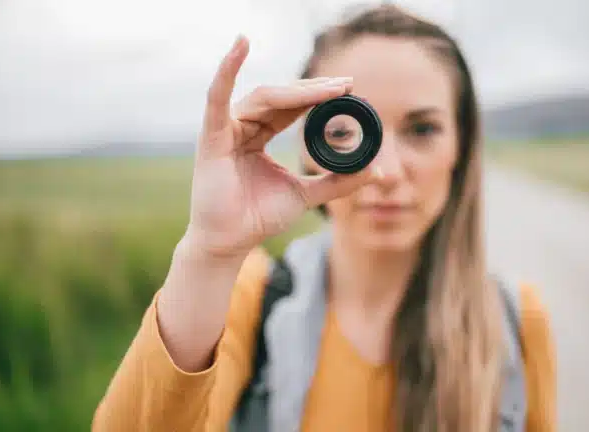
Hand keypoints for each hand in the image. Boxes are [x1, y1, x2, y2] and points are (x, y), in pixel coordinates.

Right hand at [184, 35, 378, 256]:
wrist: (231, 243)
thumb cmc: (259, 217)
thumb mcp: (306, 195)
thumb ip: (338, 182)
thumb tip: (376, 171)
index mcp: (260, 135)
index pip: (292, 107)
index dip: (319, 97)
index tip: (349, 90)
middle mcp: (243, 127)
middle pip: (281, 97)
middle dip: (315, 90)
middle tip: (347, 85)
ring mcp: (226, 129)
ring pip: (264, 98)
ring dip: (297, 91)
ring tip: (329, 89)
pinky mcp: (211, 136)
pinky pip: (217, 97)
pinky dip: (227, 69)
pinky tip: (240, 46)